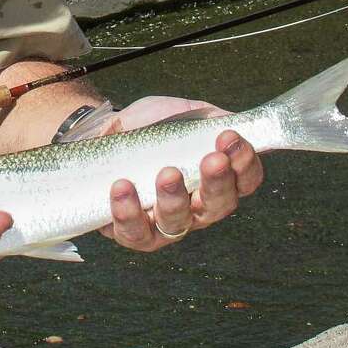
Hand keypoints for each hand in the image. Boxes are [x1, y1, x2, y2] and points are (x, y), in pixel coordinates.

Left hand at [97, 101, 263, 251]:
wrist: (103, 130)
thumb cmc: (149, 126)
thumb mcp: (183, 114)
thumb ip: (209, 119)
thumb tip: (233, 122)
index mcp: (213, 180)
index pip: (243, 182)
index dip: (245, 164)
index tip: (231, 138)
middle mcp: (195, 208)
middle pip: (218, 206)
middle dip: (218, 182)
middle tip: (213, 159)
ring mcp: (163, 223)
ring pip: (177, 222)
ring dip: (175, 198)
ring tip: (167, 173)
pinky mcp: (131, 232)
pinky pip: (134, 232)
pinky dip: (129, 212)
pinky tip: (122, 186)